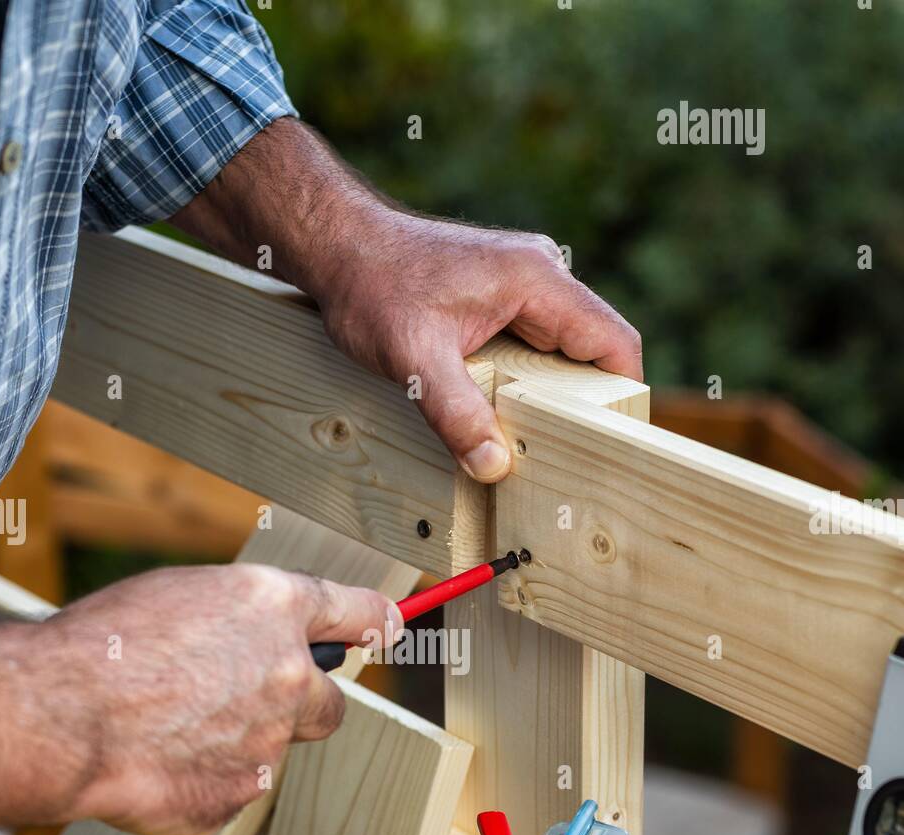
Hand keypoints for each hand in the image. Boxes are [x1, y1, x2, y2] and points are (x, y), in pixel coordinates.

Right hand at [0, 565, 400, 834]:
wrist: (61, 716)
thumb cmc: (102, 648)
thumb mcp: (177, 597)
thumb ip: (234, 621)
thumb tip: (246, 642)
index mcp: (273, 608)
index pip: (357, 610)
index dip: (375, 621)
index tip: (388, 627)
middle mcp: (288, 674)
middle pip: (329, 704)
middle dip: (299, 708)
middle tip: (244, 704)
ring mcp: (269, 742)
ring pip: (267, 751)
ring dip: (231, 745)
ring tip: (162, 730)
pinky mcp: (239, 795)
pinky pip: (227, 790)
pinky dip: (198, 782)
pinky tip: (153, 763)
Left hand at [314, 214, 641, 482]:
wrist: (337, 244)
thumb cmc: (372, 285)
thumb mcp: (413, 358)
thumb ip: (455, 413)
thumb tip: (492, 465)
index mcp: (537, 278)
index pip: (612, 340)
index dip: (622, 395)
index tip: (612, 442)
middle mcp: (541, 274)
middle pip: (592, 349)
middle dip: (585, 402)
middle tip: (569, 456)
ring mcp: (523, 283)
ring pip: (563, 350)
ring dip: (553, 394)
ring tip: (536, 441)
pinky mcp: (502, 297)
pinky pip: (535, 345)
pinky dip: (529, 381)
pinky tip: (506, 414)